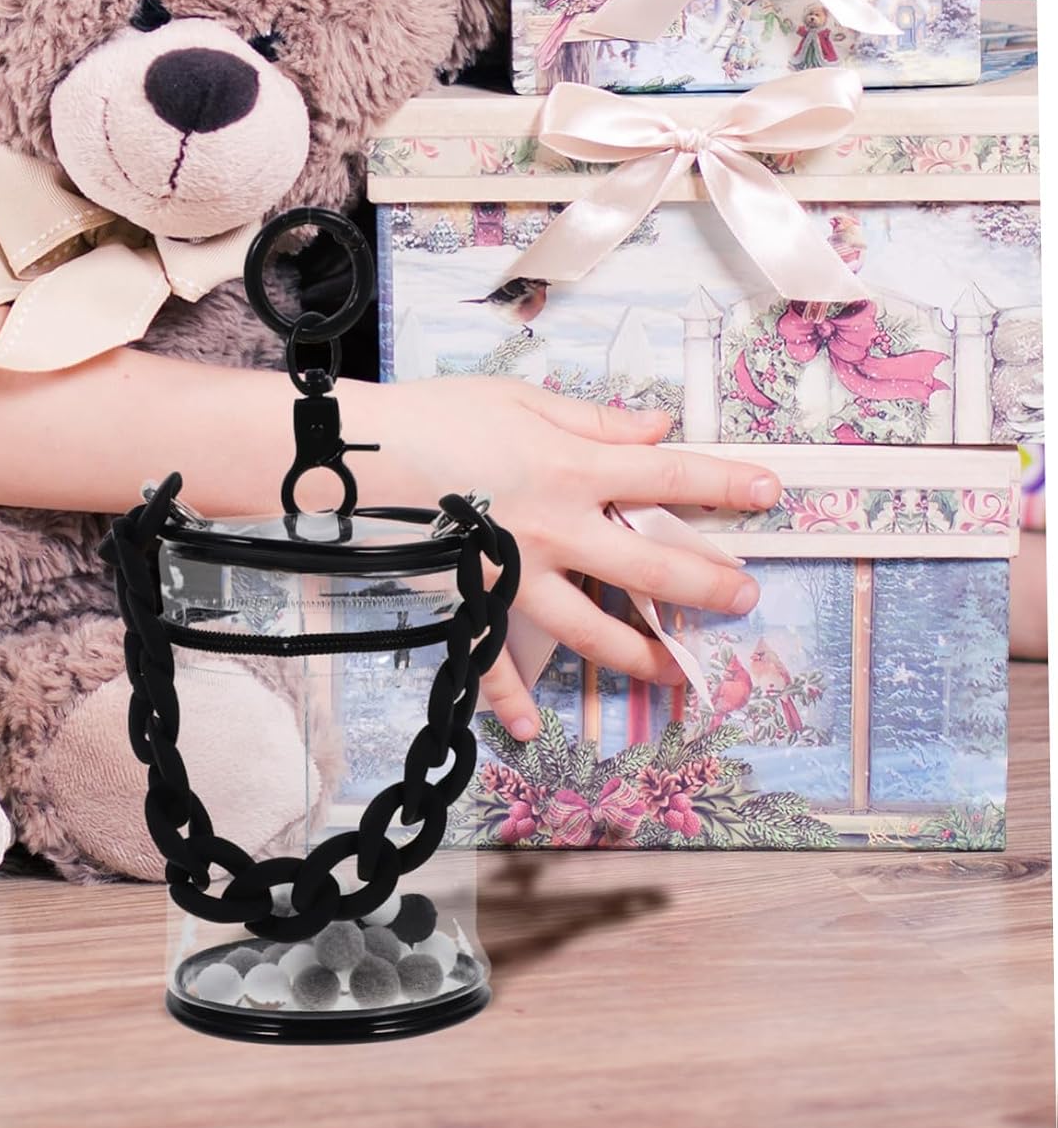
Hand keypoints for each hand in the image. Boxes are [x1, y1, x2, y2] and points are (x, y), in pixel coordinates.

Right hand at [351, 376, 780, 741]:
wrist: (357, 455)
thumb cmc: (435, 416)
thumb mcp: (519, 399)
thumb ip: (592, 420)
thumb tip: (654, 426)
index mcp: (572, 469)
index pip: (669, 476)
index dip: (725, 484)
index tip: (770, 491)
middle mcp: (555, 529)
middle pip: (649, 563)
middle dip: (705, 583)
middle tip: (742, 599)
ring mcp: (514, 575)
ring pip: (590, 627)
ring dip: (639, 653)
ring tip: (677, 671)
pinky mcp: (471, 601)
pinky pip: (493, 660)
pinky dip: (509, 698)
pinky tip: (531, 728)